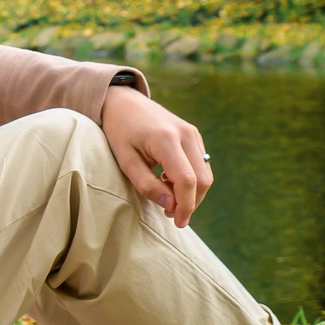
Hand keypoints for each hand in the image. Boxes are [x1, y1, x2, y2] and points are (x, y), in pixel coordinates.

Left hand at [100, 84, 212, 228]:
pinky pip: (201, 164)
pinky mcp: (194, 134)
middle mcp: (186, 134)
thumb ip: (147, 185)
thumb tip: (171, 206)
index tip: (177, 222)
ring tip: (168, 197)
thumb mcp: (125, 161)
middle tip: (171, 215)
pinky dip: (191, 179)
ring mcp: (193, 133)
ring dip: (192, 192)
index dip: (185, 206)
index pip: (187, 181)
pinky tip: (169, 180)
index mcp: (166, 139)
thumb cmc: (119, 131)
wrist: (123, 102)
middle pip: (202, 179)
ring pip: (205, 173)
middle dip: (191, 203)